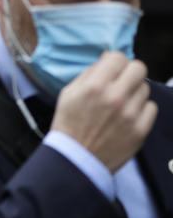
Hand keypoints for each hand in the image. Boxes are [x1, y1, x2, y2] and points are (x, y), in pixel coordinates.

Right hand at [51, 51, 156, 171]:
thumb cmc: (69, 125)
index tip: (111, 70)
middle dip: (128, 73)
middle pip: (138, 68)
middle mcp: (115, 97)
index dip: (113, 62)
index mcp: (94, 86)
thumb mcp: (68, 94)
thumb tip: (107, 60)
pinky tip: (127, 117)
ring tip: (120, 105)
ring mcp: (130, 114)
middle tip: (120, 83)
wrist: (75, 160)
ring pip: (145, 88)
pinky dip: (140, 110)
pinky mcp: (140, 130)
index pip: (118, 57)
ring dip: (134, 93)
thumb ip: (88, 74)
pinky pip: (151, 108)